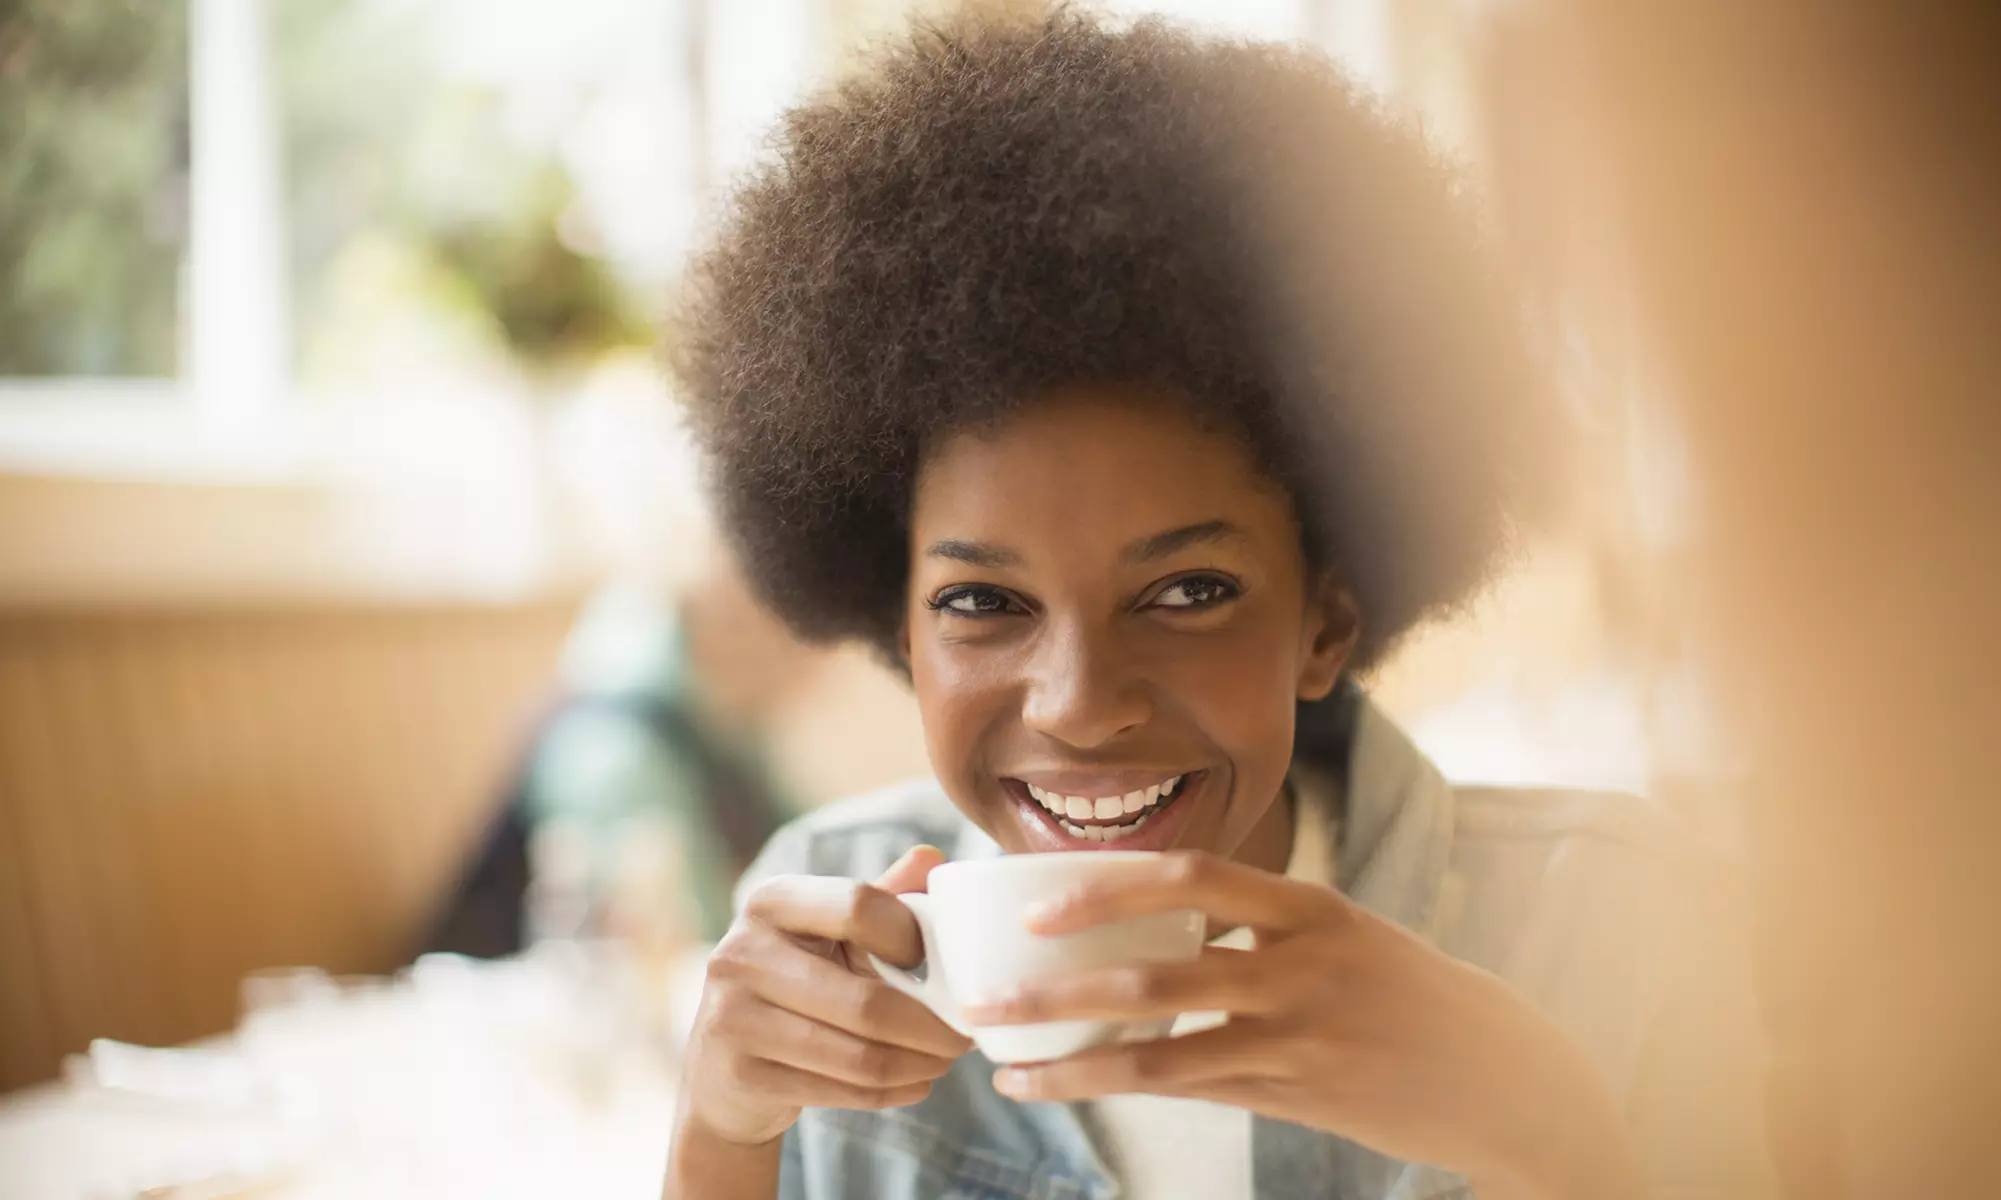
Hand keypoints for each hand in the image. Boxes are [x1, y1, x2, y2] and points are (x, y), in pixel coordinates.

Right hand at [678, 846, 973, 1146]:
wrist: (720, 1065)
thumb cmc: (795, 982)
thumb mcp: (828, 932)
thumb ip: (880, 898)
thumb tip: (931, 858)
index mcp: (771, 901)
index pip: (858, 906)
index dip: (911, 937)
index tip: (940, 964)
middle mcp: (741, 952)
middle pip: (865, 1001)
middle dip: (933, 1026)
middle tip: (966, 1036)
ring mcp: (733, 1017)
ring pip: (859, 1055)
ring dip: (919, 1064)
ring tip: (945, 1061)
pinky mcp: (742, 1075)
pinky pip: (842, 1091)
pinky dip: (893, 1092)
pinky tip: (917, 1084)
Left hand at [960, 850, 1641, 1197]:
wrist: (1496, 1073)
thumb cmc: (1401, 992)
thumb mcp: (1341, 934)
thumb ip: (1261, 924)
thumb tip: (1156, 915)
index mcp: (1307, 905)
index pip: (1193, 874)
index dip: (1108, 886)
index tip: (1040, 902)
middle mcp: (1301, 965)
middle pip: (1158, 969)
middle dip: (1060, 983)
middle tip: (989, 991)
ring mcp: (1298, 1036)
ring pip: (1162, 1045)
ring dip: (1071, 1052)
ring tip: (1002, 1054)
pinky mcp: (1295, 1092)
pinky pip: (1189, 1087)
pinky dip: (1117, 1086)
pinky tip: (1060, 1085)